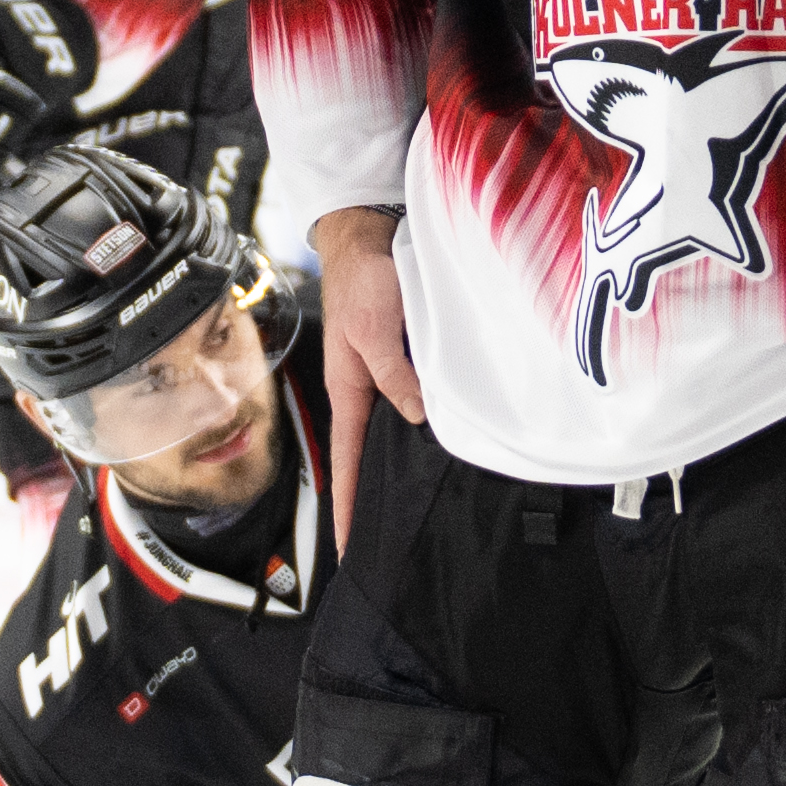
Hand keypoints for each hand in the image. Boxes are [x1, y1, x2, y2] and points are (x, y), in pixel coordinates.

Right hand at [307, 201, 423, 548]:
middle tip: (384, 545)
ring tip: (408, 509)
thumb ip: (394, 374)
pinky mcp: (402, 359)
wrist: (367, 236)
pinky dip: (420, 429)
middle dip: (371, 499)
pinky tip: (438, 445)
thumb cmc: (363, 279)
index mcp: (350, 389)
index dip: (348, 507)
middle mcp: (365, 389)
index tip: (350, 549)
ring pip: (392, 432)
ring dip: (396, 467)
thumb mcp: (374, 330)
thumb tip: (419, 417)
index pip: (347, 461)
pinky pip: (412, 404)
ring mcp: (384, 376)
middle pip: (366, 456)